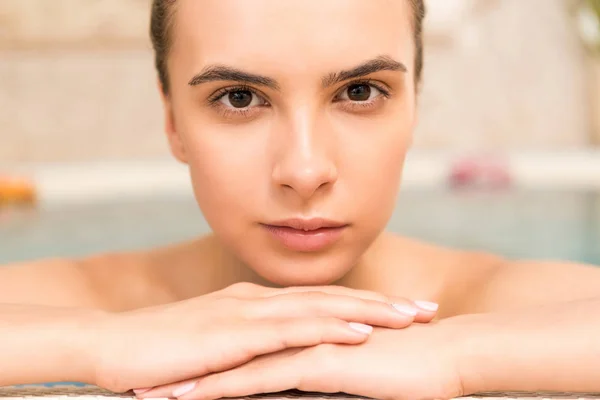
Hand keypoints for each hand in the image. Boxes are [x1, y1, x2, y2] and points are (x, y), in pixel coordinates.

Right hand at [87, 283, 436, 392]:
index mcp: (255, 304)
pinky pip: (290, 330)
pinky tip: (357, 333)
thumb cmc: (162, 351)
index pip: (319, 302)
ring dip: (368, 312)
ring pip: (320, 310)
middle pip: (331, 300)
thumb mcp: (214, 346)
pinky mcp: (233, 334)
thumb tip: (275, 357)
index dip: (363, 306)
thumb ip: (247, 346)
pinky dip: (328, 329)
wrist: (112, 344)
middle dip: (382, 305)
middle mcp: (257, 301)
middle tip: (425, 309)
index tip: (401, 312)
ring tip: (409, 317)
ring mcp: (246, 314)